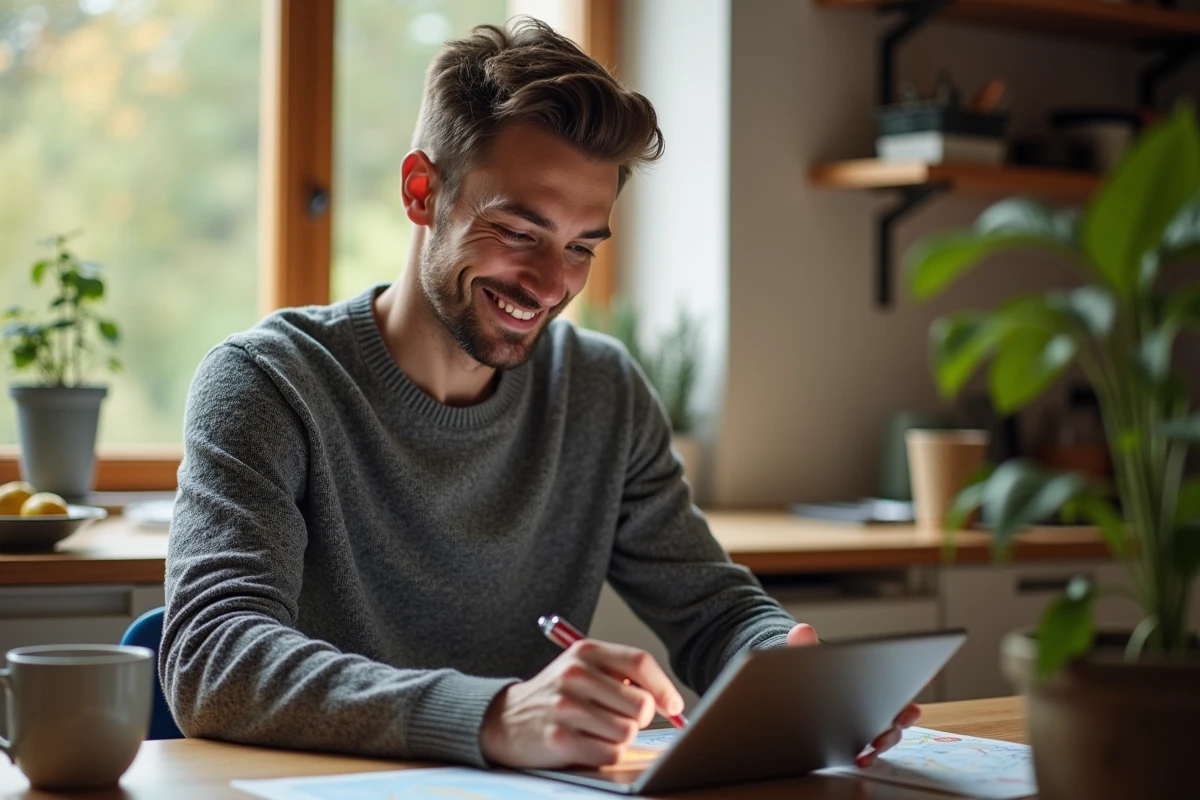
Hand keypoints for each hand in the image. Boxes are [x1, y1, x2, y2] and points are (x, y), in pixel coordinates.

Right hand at [480, 639, 684, 768]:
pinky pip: (610, 753)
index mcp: (585, 652)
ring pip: (628, 732)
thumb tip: (669, 701)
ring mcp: (566, 707)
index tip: (675, 706)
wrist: (503, 719)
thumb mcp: (582, 669)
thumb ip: (621, 675)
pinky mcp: (559, 739)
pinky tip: (587, 744)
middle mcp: (575, 675)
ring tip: (598, 730)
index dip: (665, 687)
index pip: (640, 662)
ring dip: (621, 738)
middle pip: (641, 703)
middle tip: (619, 718)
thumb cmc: (556, 696)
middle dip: (639, 717)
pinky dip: (606, 754)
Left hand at [786, 623, 921, 767]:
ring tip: (876, 743)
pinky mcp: (861, 743)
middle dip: (906, 713)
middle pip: (902, 709)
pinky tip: (860, 758)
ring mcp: (873, 724)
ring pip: (890, 734)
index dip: (916, 673)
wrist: (799, 698)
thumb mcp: (808, 658)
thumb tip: (801, 630)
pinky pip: (872, 752)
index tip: (929, 671)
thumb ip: (805, 645)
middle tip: (901, 715)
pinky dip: (869, 756)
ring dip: (887, 739)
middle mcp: (881, 703)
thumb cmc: (813, 674)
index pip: (898, 674)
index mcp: (874, 678)